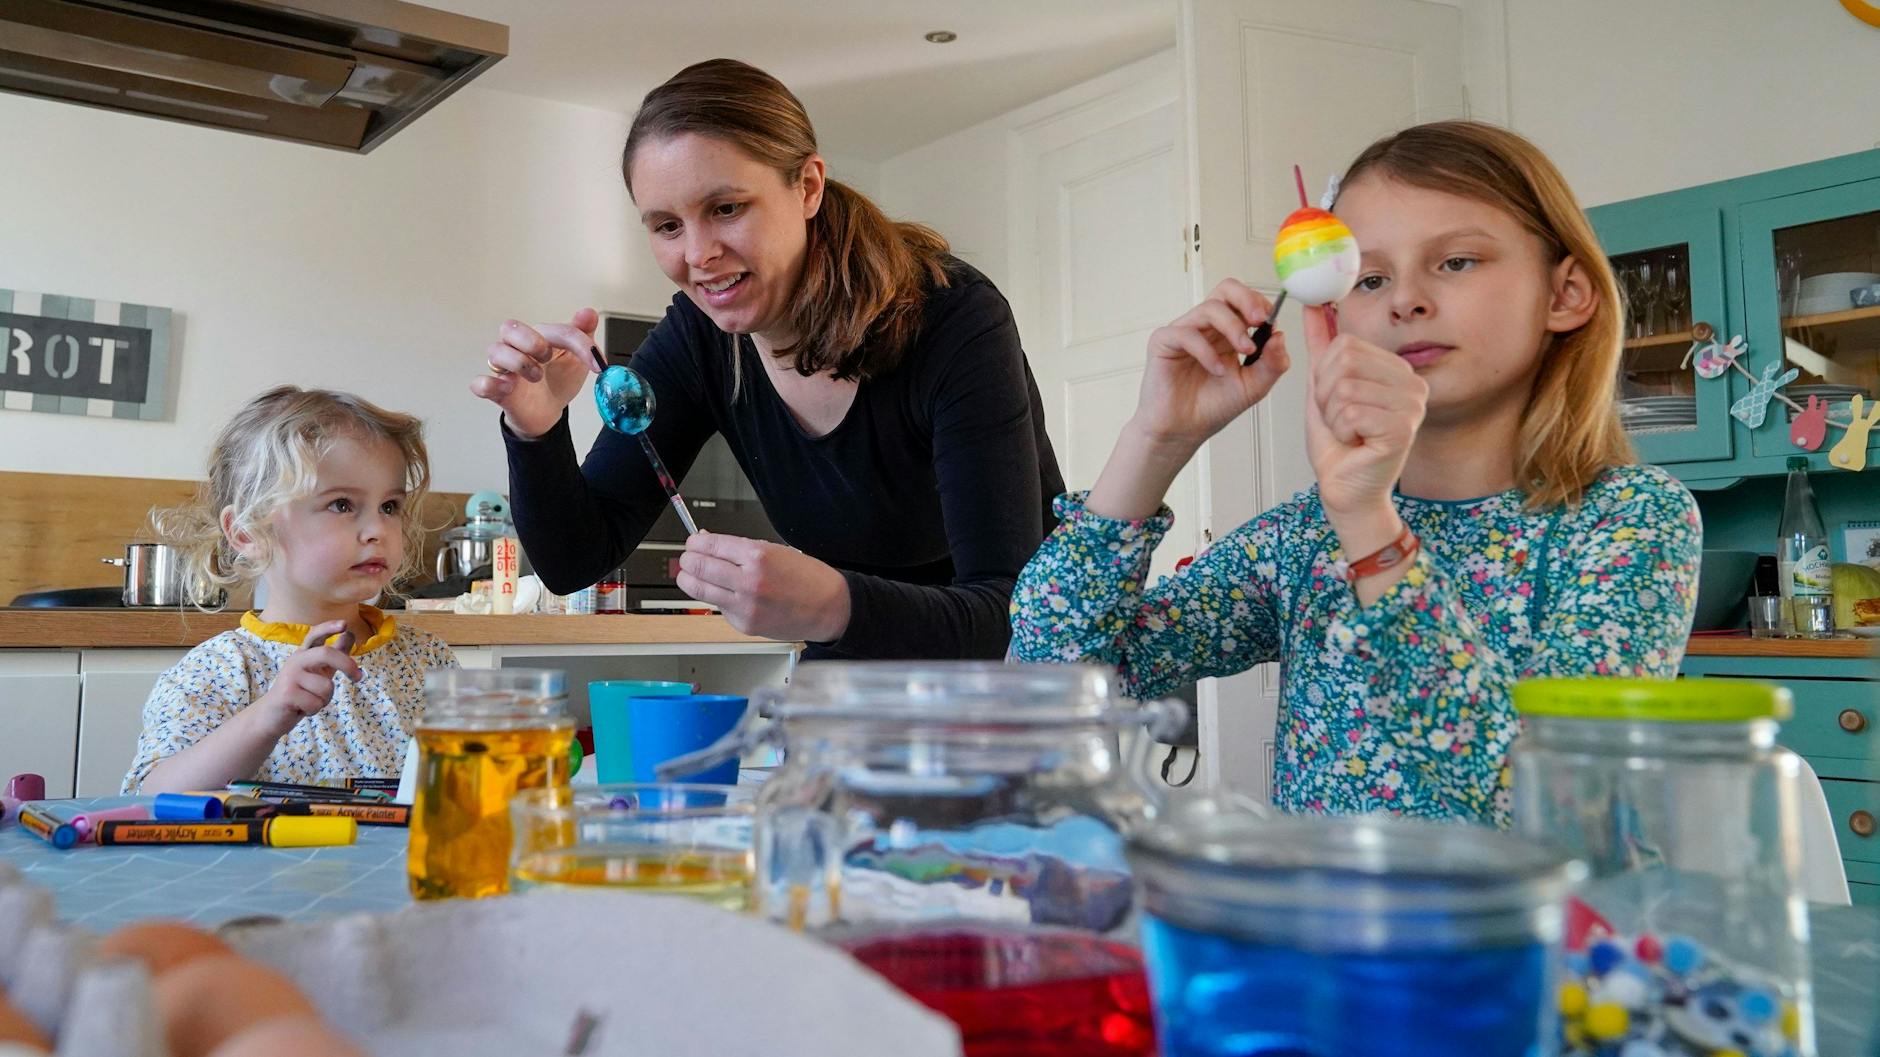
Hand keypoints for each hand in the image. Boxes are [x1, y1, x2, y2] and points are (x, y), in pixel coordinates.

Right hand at [251, 622, 361, 738]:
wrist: (270, 716)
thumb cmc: (299, 692)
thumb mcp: (318, 672)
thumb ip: (333, 656)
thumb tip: (350, 635)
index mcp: (303, 654)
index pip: (315, 635)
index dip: (329, 628)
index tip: (345, 624)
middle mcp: (296, 661)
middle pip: (326, 654)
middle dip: (347, 665)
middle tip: (358, 677)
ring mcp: (290, 677)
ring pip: (326, 686)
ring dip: (324, 699)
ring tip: (310, 701)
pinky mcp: (287, 694)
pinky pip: (317, 702)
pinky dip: (314, 710)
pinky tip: (302, 709)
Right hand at [468, 308, 604, 438]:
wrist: (549, 411)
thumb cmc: (559, 379)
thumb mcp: (576, 359)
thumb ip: (582, 336)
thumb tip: (589, 312)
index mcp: (539, 336)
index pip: (555, 330)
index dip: (579, 344)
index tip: (598, 363)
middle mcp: (517, 347)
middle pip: (510, 328)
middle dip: (531, 340)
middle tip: (548, 357)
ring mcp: (505, 368)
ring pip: (496, 351)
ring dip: (518, 362)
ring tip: (536, 376)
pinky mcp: (496, 390)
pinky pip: (480, 383)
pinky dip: (490, 383)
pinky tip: (508, 387)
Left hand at [676, 532, 850, 642]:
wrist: (829, 607)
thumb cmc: (807, 578)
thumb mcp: (775, 551)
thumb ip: (739, 549)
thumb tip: (709, 543)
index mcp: (757, 556)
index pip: (709, 545)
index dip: (695, 543)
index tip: (692, 543)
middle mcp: (749, 580)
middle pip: (698, 567)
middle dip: (687, 561)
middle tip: (687, 559)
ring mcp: (745, 605)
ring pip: (699, 590)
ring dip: (689, 580)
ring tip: (689, 576)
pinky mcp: (744, 624)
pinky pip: (719, 608)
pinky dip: (716, 599)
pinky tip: (726, 594)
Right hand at [1130, 279, 1291, 452]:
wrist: (1182, 432)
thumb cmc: (1211, 408)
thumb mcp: (1253, 387)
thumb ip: (1272, 363)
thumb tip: (1280, 335)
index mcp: (1228, 333)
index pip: (1244, 301)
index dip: (1260, 305)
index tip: (1272, 322)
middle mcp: (1206, 328)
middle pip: (1226, 289)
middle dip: (1247, 299)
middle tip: (1260, 320)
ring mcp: (1184, 332)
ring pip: (1210, 308)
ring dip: (1233, 327)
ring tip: (1244, 352)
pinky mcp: (1164, 342)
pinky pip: (1186, 333)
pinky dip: (1206, 351)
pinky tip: (1216, 370)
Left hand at [1302, 305, 1427, 522]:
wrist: (1345, 488)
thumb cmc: (1339, 444)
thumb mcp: (1323, 387)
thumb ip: (1321, 346)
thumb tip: (1312, 305)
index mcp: (1398, 370)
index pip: (1346, 344)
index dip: (1325, 374)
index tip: (1335, 400)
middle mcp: (1413, 384)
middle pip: (1345, 360)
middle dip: (1326, 394)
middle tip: (1340, 419)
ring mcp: (1412, 407)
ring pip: (1345, 387)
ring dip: (1332, 415)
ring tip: (1348, 432)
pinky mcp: (1402, 429)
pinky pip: (1350, 412)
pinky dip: (1340, 431)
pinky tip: (1355, 443)